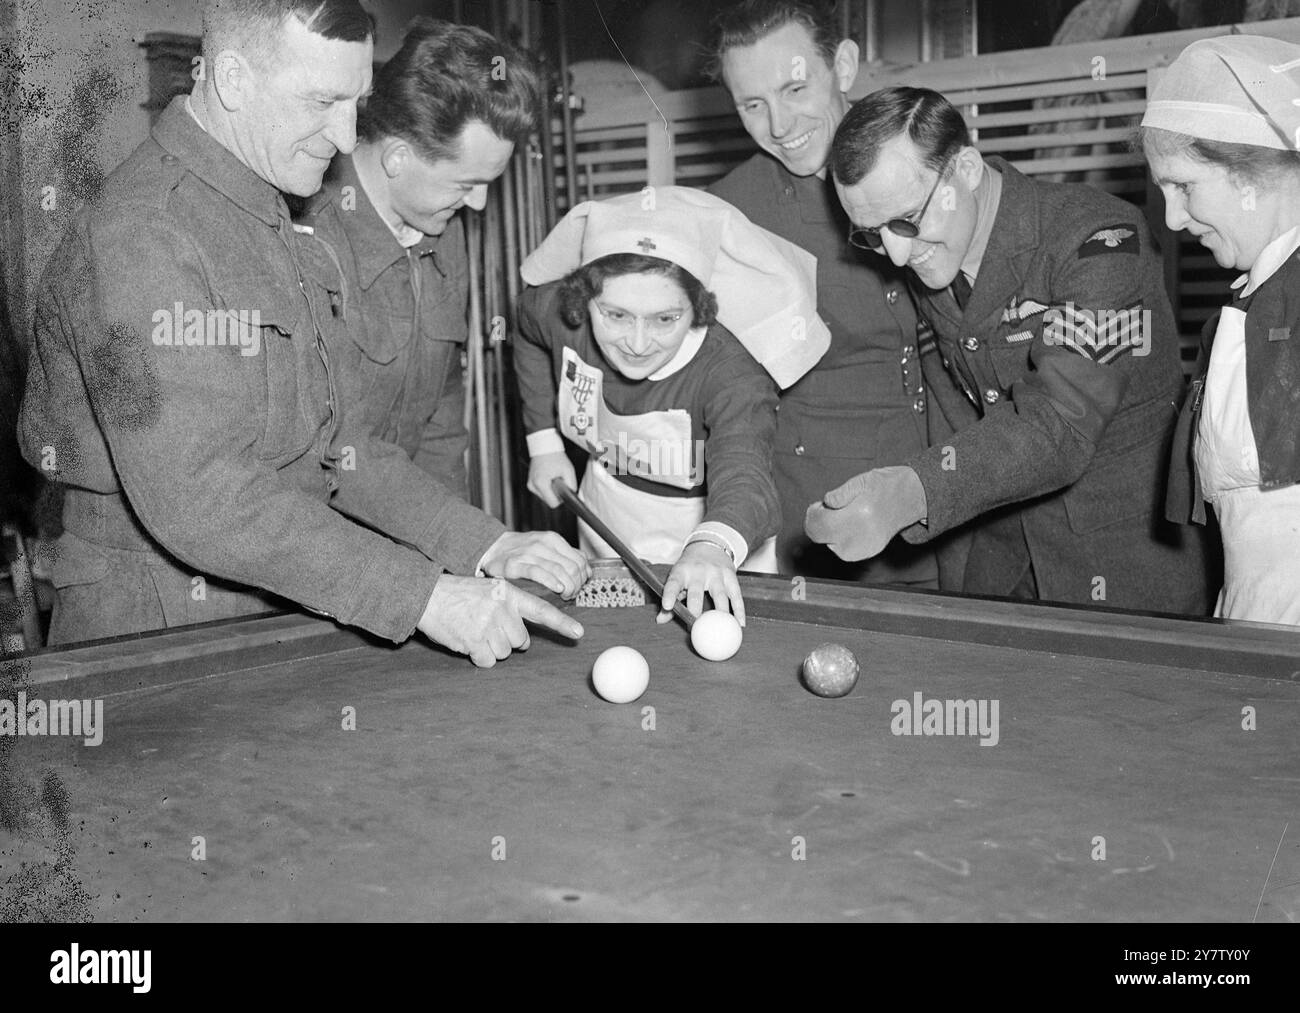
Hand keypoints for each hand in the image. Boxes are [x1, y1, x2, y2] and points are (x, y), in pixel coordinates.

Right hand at [417, 575, 583, 667]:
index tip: (579, 633)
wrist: (430, 596)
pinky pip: (487, 662)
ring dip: (490, 649)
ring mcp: (488, 625)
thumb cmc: (461, 595)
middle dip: (507, 640)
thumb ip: (509, 607)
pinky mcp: (474, 641)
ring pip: (504, 653)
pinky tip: (468, 642)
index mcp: (509, 594)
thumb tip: (523, 639)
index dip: (562, 623)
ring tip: (474, 630)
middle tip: (487, 627)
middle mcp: (502, 609)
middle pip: (520, 641)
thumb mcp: (490, 591)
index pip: (541, 610)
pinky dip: (478, 657)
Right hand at [480, 530, 589, 598]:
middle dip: (576, 585)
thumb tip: (587, 570)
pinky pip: (538, 572)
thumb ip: (567, 556)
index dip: (583, 577)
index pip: (580, 560)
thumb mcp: (547, 547)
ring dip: (567, 587)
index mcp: (553, 540)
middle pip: (572, 567)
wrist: (492, 548)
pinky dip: (551, 581)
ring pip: (559, 571)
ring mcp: (528, 553)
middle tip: (571, 595)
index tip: (578, 587)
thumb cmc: (521, 551)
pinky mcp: (515, 564)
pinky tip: (557, 588)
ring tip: (564, 595)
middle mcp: (542, 544)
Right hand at [527, 452, 575, 507]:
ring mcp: (530, 485)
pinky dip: (547, 487)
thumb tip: (572, 496)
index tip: (564, 489)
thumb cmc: (556, 456)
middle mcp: (533, 485)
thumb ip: (572, 486)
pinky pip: (541, 492)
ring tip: (553, 477)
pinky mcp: (530, 483)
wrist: (544, 446)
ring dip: (551, 490)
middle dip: (556, 494)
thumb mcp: (568, 471)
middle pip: (549, 501)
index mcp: (541, 483)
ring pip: (545, 497)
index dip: (561, 499)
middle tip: (559, 480)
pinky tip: (549, 477)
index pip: (553, 503)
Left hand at [657, 540, 743, 624]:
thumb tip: (660, 620)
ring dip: (720, 613)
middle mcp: (699, 571)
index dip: (669, 594)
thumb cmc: (690, 568)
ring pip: (720, 595)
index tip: (667, 606)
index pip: (673, 583)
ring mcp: (717, 573)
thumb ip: (670, 599)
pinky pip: (736, 596)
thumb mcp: (677, 578)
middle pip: (696, 592)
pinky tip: (739, 623)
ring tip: (720, 629)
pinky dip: (738, 610)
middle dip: (695, 610)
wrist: (710, 546)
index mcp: (682, 572)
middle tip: (696, 627)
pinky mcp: (730, 576)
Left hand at [804, 465, 926, 561]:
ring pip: (831, 546)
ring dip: (831, 532)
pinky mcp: (871, 552)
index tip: (818, 505)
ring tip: (845, 516)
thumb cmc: (887, 485)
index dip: (813, 514)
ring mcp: (867, 546)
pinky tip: (851, 526)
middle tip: (829, 509)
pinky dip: (841, 540)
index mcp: (858, 515)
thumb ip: (840, 493)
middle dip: (820, 523)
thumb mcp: (862, 480)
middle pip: (822, 537)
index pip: (819, 525)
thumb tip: (826, 503)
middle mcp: (862, 535)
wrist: (913, 497)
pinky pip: (844, 551)